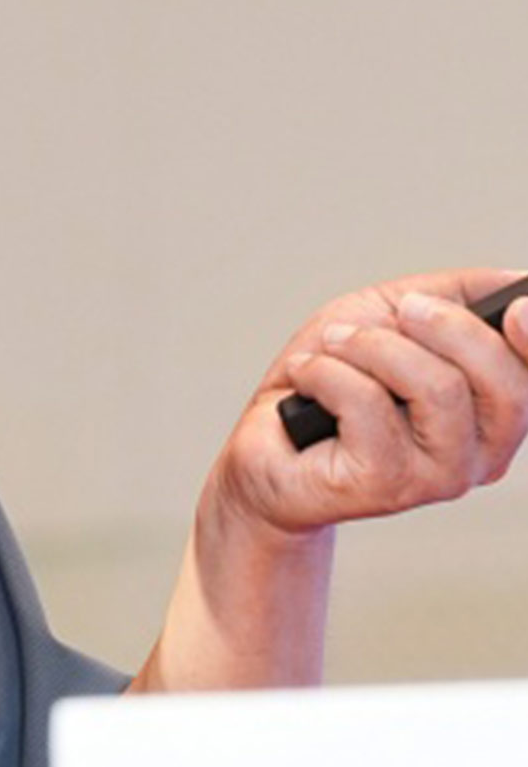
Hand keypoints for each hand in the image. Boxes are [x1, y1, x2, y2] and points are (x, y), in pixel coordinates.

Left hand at [216, 269, 527, 535]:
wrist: (263, 448)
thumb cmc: (329, 383)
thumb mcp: (392, 317)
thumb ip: (456, 296)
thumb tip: (514, 279)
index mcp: (494, 414)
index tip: (516, 308)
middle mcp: (481, 454)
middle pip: (501, 380)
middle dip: (445, 326)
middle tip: (399, 312)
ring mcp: (438, 476)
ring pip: (437, 389)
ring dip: (375, 347)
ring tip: (336, 342)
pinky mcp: (386, 486)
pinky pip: (369, 406)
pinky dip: (328, 373)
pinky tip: (307, 376)